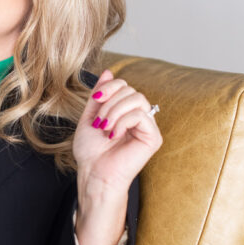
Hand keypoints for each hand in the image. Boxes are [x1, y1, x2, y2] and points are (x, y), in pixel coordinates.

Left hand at [72, 68, 162, 193]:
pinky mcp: (153, 137)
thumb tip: (108, 71)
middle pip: (130, 90)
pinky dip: (123, 121)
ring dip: (115, 111)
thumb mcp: (90, 116)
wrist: (93, 173)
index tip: (95, 99)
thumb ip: (100, 95)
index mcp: (125, 112)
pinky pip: (140, 115)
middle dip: (110, 102)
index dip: (109, 87)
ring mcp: (147, 127)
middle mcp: (139, 117)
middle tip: (99, 122)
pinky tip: (114, 135)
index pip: (124, 85)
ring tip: (105, 128)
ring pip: (137, 99)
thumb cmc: (91, 151)